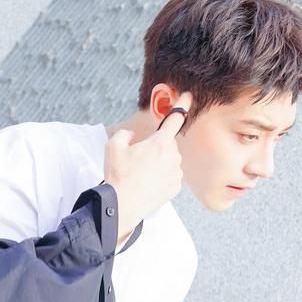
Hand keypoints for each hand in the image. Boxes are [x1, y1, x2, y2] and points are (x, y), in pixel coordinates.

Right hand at [103, 91, 191, 242]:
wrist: (124, 204)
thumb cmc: (119, 175)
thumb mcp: (113, 146)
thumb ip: (124, 135)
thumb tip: (131, 136)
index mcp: (160, 142)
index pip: (174, 119)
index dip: (182, 105)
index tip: (188, 97)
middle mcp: (173, 156)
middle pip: (167, 145)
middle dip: (156, 148)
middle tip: (138, 160)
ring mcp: (176, 172)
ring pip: (169, 161)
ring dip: (158, 164)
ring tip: (141, 175)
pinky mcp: (176, 187)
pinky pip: (170, 176)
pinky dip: (161, 177)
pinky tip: (148, 184)